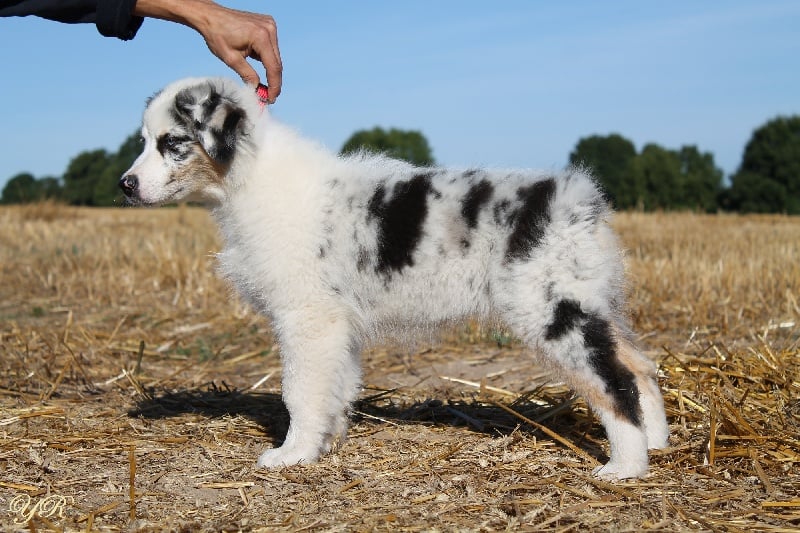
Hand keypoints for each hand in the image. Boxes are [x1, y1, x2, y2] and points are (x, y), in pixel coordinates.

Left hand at [134, 0, 282, 101]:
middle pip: (277, 62)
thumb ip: (248, 75)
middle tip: (267, 96)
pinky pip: (271, 47)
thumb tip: (258, 89)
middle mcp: (269, 29)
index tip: (271, 98)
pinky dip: (266, 57)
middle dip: (273, 80)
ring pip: (275, 56)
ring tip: (262, 83)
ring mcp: (270, 25)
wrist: (210, 16)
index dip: (274, 86)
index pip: (274, 67)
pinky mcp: (267, 24)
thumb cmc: (217, 34)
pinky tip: (257, 62)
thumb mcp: (231, 59)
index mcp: (261, 37)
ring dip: (270, 69)